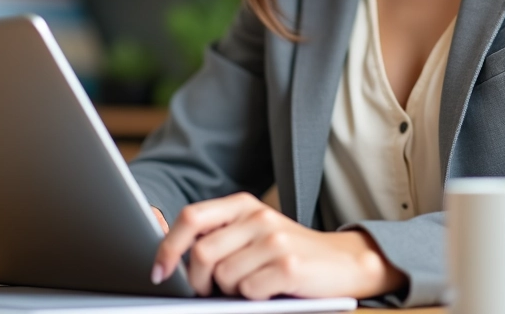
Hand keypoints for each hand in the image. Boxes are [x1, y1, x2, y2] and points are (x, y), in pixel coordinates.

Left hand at [151, 192, 404, 299]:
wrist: (345, 262)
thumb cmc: (289, 254)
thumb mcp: (253, 235)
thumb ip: (217, 237)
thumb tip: (167, 256)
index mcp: (244, 205)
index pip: (191, 217)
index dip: (168, 246)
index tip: (159, 272)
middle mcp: (259, 216)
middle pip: (202, 253)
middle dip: (199, 282)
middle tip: (211, 292)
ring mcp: (275, 239)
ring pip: (223, 277)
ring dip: (231, 292)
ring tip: (252, 286)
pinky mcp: (289, 266)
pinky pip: (249, 291)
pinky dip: (254, 298)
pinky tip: (271, 291)